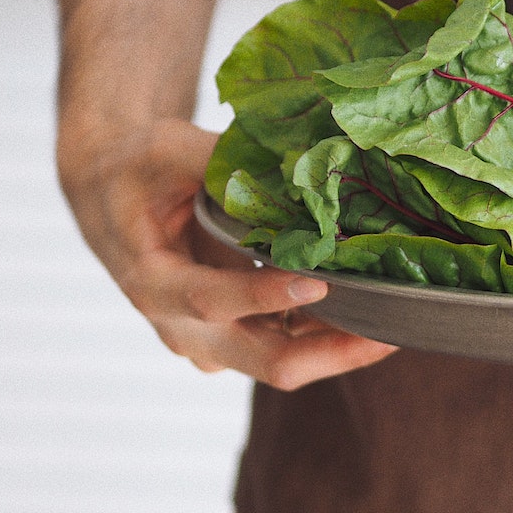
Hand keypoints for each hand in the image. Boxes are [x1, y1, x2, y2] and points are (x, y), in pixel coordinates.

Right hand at [61, 116, 397, 388]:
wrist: (114, 196)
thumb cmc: (137, 169)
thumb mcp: (166, 150)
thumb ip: (219, 161)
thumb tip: (293, 161)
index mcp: (153, 282)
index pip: (212, 300)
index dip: (264, 296)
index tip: (319, 284)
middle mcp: (182, 328)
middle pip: (264, 360)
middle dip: (330, 350)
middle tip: (389, 330)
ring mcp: (212, 342)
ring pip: (286, 362)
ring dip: (340, 346)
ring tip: (399, 320)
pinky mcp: (237, 337)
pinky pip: (291, 345)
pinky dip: (330, 333)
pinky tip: (375, 309)